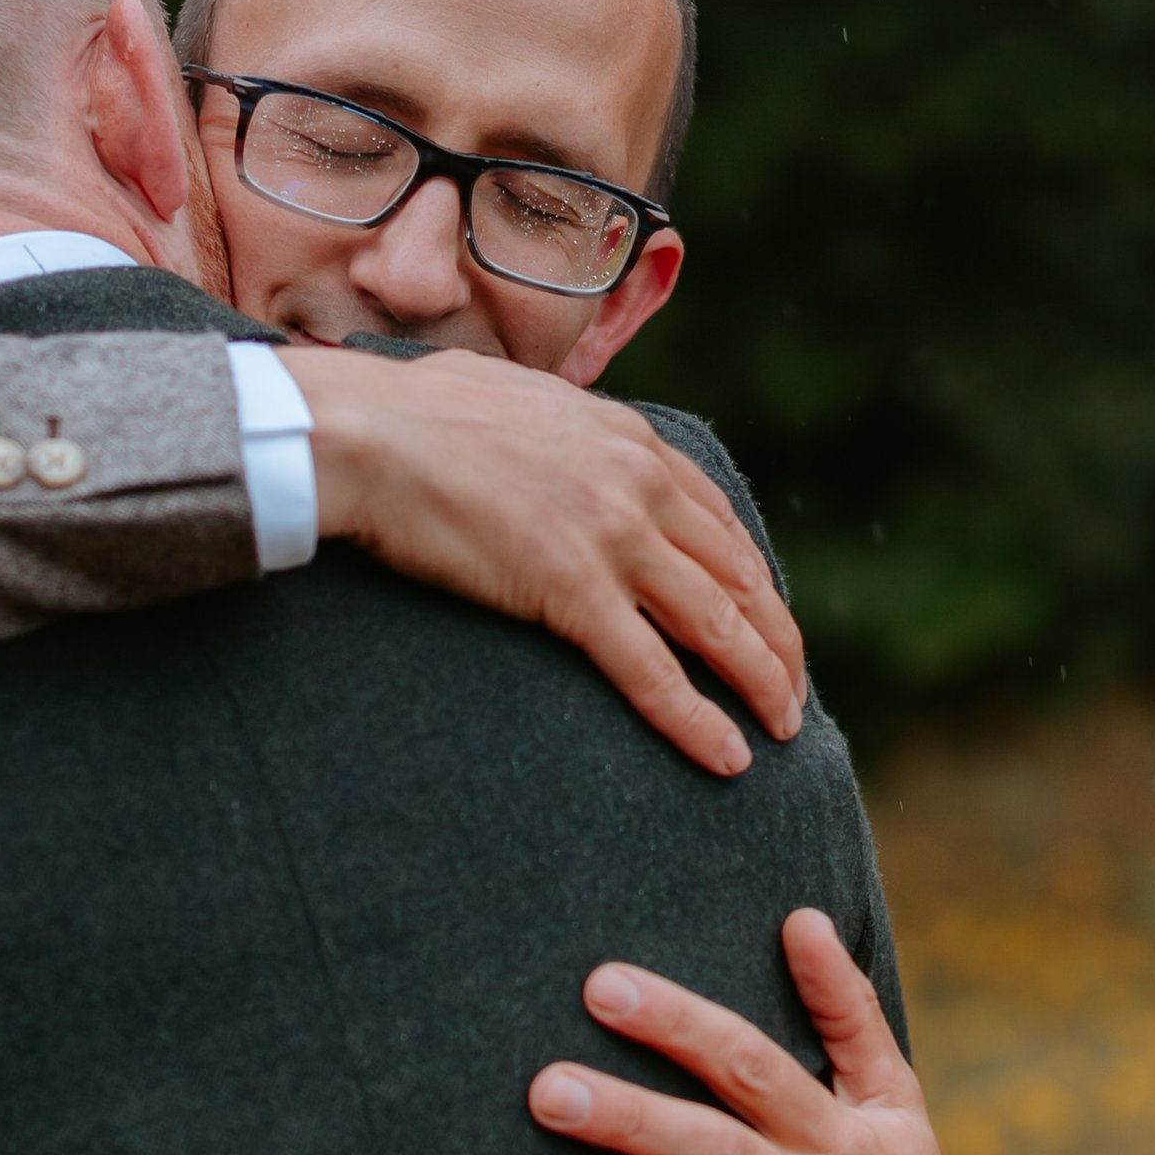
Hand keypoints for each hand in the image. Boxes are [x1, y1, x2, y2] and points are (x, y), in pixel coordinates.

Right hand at [291, 345, 803, 777]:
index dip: (752, 579)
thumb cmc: (411, 415)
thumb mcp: (514, 398)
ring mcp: (610, 535)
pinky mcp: (569, 588)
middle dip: (777, 639)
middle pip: (738, 574)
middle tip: (792, 691)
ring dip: (761, 682)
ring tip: (783, 729)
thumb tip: (551, 439)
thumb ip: (558, 431)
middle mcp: (637, 483)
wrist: (362, 432)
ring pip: (717, 622)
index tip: (765, 619)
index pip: (718, 520)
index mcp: (627, 438)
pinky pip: (651, 668)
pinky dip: (697, 719)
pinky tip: (728, 756)